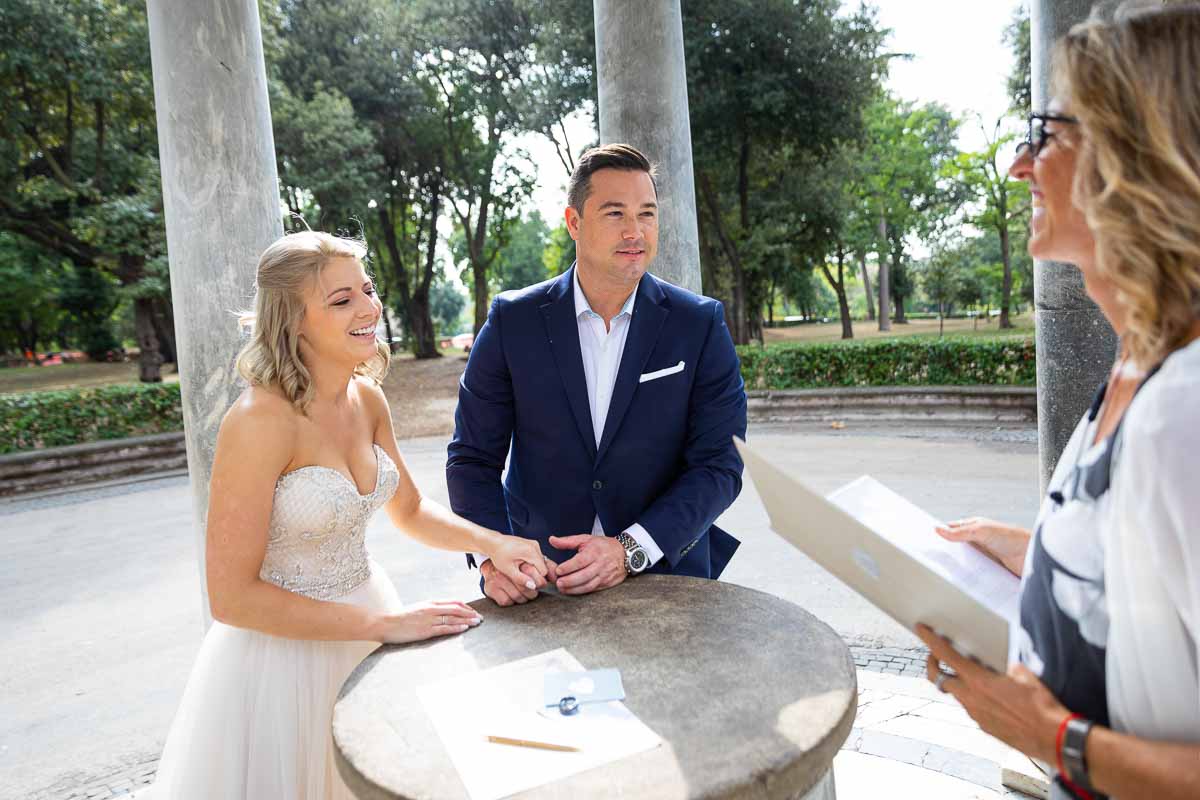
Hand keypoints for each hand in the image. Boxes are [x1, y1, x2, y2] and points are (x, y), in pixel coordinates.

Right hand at [377, 600, 480, 643]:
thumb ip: (432, 610)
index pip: (453, 602)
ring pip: (453, 618)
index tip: (473, 611)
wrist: (387, 623)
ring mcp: (429, 620)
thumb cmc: (402, 618)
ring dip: (467, 620)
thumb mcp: (419, 609)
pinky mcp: (426, 630)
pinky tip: (464, 628)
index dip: (466, 607)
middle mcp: (432, 609)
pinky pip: (444, 628)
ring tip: (477, 623)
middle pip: (456, 609)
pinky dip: (456, 627)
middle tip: (480, 618)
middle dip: (470, 613)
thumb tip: (445, 612)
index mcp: (430, 603)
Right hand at [480, 558, 549, 605]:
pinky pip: (506, 601)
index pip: (535, 577)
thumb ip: (545, 566)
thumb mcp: (531, 561)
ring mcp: (497, 579)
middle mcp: (507, 570)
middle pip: (527, 589)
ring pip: (518, 597)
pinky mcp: (490, 589)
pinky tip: (512, 595)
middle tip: (533, 591)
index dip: (540, 583)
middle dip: (533, 593)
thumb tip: (555, 578)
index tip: (540, 585)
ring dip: (523, 598)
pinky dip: (511, 601)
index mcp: (518, 562)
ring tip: (523, 594)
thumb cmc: (516, 564)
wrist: (492, 563)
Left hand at [485, 534, 553, 592]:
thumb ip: (521, 579)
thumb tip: (532, 587)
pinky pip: (537, 558)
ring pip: (541, 562)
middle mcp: (535, 546)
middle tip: (524, 576)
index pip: (544, 571)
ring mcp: (534, 544)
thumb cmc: (498, 554)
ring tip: (521, 569)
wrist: (493, 542)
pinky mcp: (532, 544)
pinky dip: (532, 563)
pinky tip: (522, 564)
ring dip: (534, 569)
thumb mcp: (508, 570)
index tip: (529, 582)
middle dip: (536, 574)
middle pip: (543, 566)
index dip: (537, 579)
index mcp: (531, 551)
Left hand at [550, 534, 625, 595]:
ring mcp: (604, 575)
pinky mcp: (607, 583)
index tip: (558, 570)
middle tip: (558, 583)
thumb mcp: (586, 539)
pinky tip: (572, 591)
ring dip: (574, 589)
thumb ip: (567, 541)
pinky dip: (581, 591)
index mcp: (595, 551)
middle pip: (584, 575)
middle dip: (570, 581)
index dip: (569, 567)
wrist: (624, 553)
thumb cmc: (603, 546)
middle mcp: (601, 564)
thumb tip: (552, 540)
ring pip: (588, 585)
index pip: (581, 561)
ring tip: (562, 589)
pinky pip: (593, 589)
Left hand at [916, 623, 1066, 763]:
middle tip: (937, 657)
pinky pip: (971, 707)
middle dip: (933, 665)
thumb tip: (1001, 663)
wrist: (1052, 737)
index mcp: (978, 681)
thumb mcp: (1023, 674)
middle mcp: (970, 698)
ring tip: (972, 675)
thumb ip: (1004, 665)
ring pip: (956, 694)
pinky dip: (974, 698)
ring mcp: (975, 714)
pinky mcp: (984, 726)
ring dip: (957, 683)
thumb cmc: (1040, 705)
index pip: (945, 655)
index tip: (921, 629)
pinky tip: (991, 696)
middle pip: (938, 679)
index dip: (930, 640)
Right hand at [935, 517, 1030, 577]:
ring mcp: (983, 558)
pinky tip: (964, 584)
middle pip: (955, 550)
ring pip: (964, 564)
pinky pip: (975, 576)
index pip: (950, 531)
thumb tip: (938, 529)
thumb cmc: (1013, 537)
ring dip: (957, 569)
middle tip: (931, 562)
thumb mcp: (982, 531)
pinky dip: (969, 579)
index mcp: (973, 529)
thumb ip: (960, 532)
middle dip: (945, 555)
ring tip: (944, 576)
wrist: (1034, 557)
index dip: (939, 535)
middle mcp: (977, 543)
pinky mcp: (989, 572)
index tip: (925, 543)